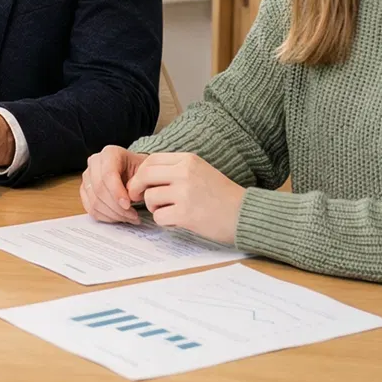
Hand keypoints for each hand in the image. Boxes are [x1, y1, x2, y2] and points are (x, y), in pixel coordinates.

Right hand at [80, 145, 147, 223]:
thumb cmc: (140, 171)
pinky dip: (106, 217)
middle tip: (133, 215)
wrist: (134, 171)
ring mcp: (87, 177)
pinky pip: (91, 209)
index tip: (128, 205)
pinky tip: (119, 217)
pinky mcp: (85, 191)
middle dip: (117, 207)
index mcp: (110, 153)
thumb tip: (130, 197)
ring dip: (113, 214)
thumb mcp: (145, 172)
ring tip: (129, 217)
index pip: (108, 174)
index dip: (117, 192)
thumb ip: (138, 182)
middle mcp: (94, 162)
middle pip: (99, 189)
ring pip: (94, 201)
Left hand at [126, 152, 245, 245]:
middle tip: (136, 198)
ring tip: (169, 212)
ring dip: (154, 208)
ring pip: (150, 198)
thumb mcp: (201, 172)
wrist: (245, 214)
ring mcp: (185, 193)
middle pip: (145, 175)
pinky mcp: (186, 214)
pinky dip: (165, 221)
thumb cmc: (223, 196)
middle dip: (136, 188)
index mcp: (188, 160)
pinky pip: (159, 217)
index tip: (139, 184)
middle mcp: (185, 173)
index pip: (152, 160)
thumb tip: (146, 177)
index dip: (140, 173)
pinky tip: (178, 221)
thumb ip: (177, 170)